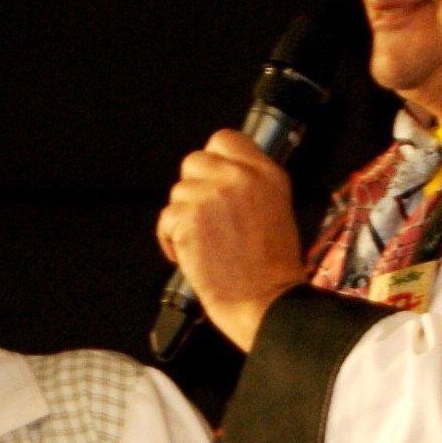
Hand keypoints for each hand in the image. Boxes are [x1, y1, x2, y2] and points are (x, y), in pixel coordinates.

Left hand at [156, 129, 306, 349]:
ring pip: (178, 192)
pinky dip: (171, 240)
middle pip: (194, 161)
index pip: (225, 139)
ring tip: (203, 244)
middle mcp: (240, 177)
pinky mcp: (189, 217)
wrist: (268, 302)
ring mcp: (213, 195)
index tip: (212, 182)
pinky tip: (191, 256)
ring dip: (183, 218)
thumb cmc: (273, 271)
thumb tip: (218, 178)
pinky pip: (165, 219)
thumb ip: (249, 187)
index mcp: (267, 174)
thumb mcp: (276, 210)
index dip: (213, 161)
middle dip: (194, 190)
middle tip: (206, 220)